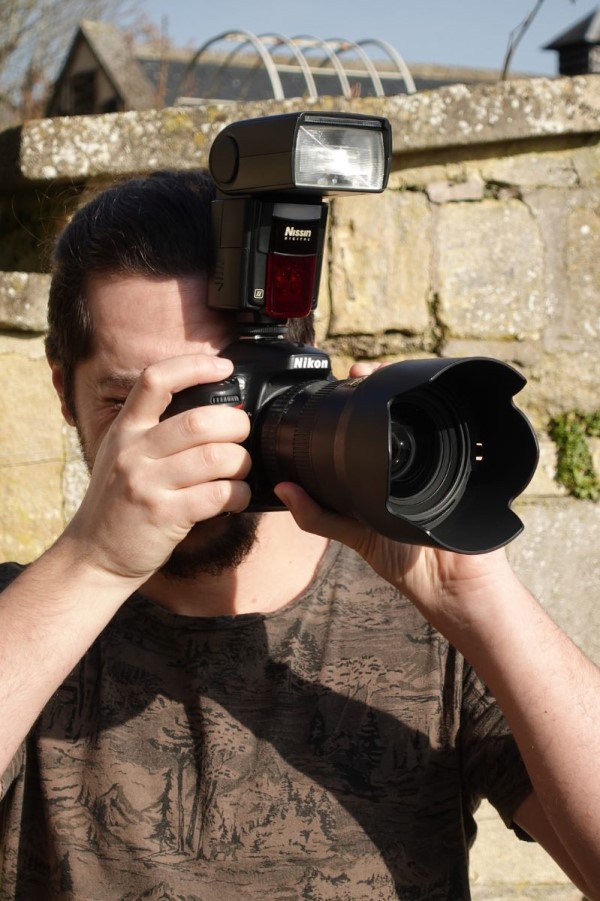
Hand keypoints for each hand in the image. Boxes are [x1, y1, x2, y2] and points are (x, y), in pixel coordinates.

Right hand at [63, 354, 251, 583]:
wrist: (94, 555)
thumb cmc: (120, 503)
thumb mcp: (123, 455)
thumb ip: (157, 432)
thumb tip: (218, 412)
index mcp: (125, 430)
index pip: (155, 380)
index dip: (194, 366)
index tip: (223, 367)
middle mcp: (133, 452)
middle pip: (200, 421)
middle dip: (236, 425)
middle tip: (242, 435)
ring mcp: (146, 484)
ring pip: (216, 458)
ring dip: (241, 462)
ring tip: (240, 470)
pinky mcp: (164, 516)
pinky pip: (218, 495)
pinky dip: (239, 494)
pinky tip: (237, 497)